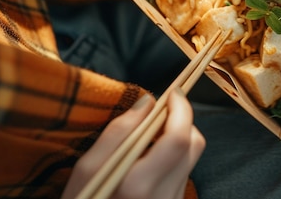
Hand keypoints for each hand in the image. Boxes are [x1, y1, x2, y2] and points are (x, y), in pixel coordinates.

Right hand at [61, 90, 204, 198]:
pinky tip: (151, 157)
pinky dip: (174, 156)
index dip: (181, 108)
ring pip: (192, 157)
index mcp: (139, 185)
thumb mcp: (86, 171)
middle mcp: (164, 195)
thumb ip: (117, 133)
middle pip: (194, 144)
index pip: (178, 137)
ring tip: (151, 135)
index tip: (174, 92)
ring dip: (178, 137)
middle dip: (182, 119)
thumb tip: (147, 101)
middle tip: (160, 111)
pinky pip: (184, 171)